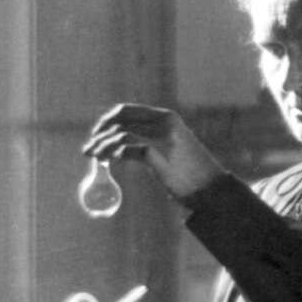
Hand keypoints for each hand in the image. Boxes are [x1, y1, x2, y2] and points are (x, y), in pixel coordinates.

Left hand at [82, 104, 224, 205]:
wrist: (212, 190)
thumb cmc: (193, 175)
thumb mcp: (173, 151)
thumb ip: (155, 143)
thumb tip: (128, 147)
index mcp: (166, 117)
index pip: (126, 110)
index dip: (106, 120)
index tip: (96, 135)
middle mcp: (163, 122)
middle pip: (119, 119)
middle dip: (99, 132)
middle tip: (89, 148)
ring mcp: (161, 137)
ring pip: (120, 133)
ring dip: (101, 144)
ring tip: (92, 156)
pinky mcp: (158, 155)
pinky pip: (127, 148)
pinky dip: (113, 153)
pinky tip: (106, 162)